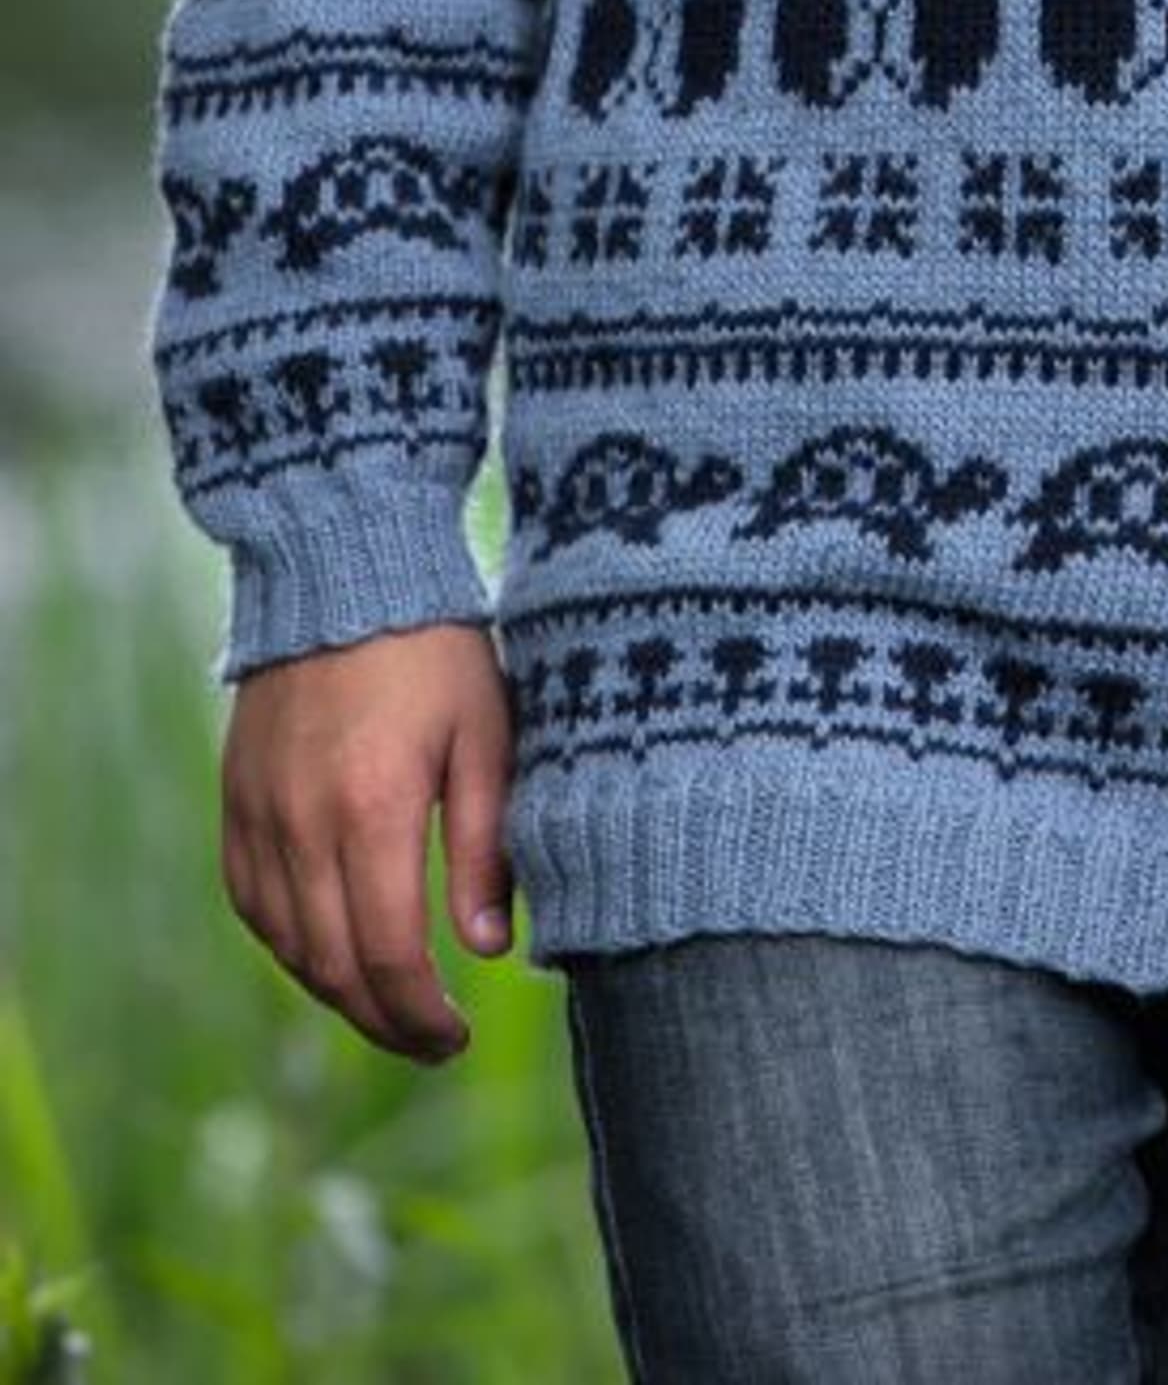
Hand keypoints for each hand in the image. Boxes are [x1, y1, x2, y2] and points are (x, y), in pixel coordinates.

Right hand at [220, 619, 515, 1064]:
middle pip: (333, 968)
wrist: (344, 570)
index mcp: (373, 809)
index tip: (457, 1038)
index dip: (421, 1016)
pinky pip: (253, 903)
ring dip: (337, 993)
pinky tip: (329, 953)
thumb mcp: (485, 734)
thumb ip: (483, 845)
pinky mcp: (236, 801)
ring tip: (389, 1008)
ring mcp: (260, 815)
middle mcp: (303, 824)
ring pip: (288, 946)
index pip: (389, 956)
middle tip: (432, 1043)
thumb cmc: (435, 648)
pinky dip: (290, 945)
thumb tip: (486, 950)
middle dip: (384, 1023)